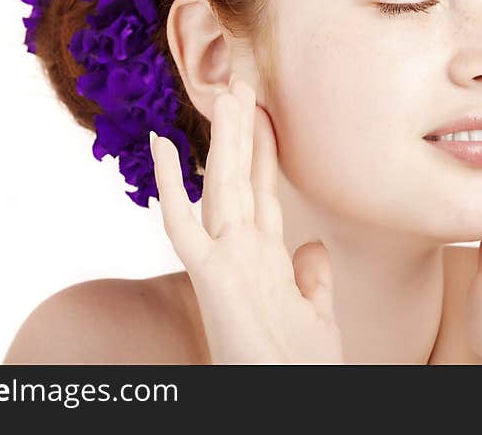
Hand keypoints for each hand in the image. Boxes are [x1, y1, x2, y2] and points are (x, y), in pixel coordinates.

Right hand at [149, 74, 343, 363]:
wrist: (288, 398)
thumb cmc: (297, 367)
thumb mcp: (315, 314)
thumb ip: (311, 278)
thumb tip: (313, 245)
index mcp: (267, 259)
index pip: (264, 194)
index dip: (264, 154)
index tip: (268, 117)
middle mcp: (243, 252)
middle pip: (242, 179)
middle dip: (243, 132)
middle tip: (244, 83)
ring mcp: (224, 260)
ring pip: (219, 186)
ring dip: (222, 139)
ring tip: (225, 92)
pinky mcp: (210, 276)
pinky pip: (184, 223)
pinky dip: (171, 184)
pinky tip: (165, 144)